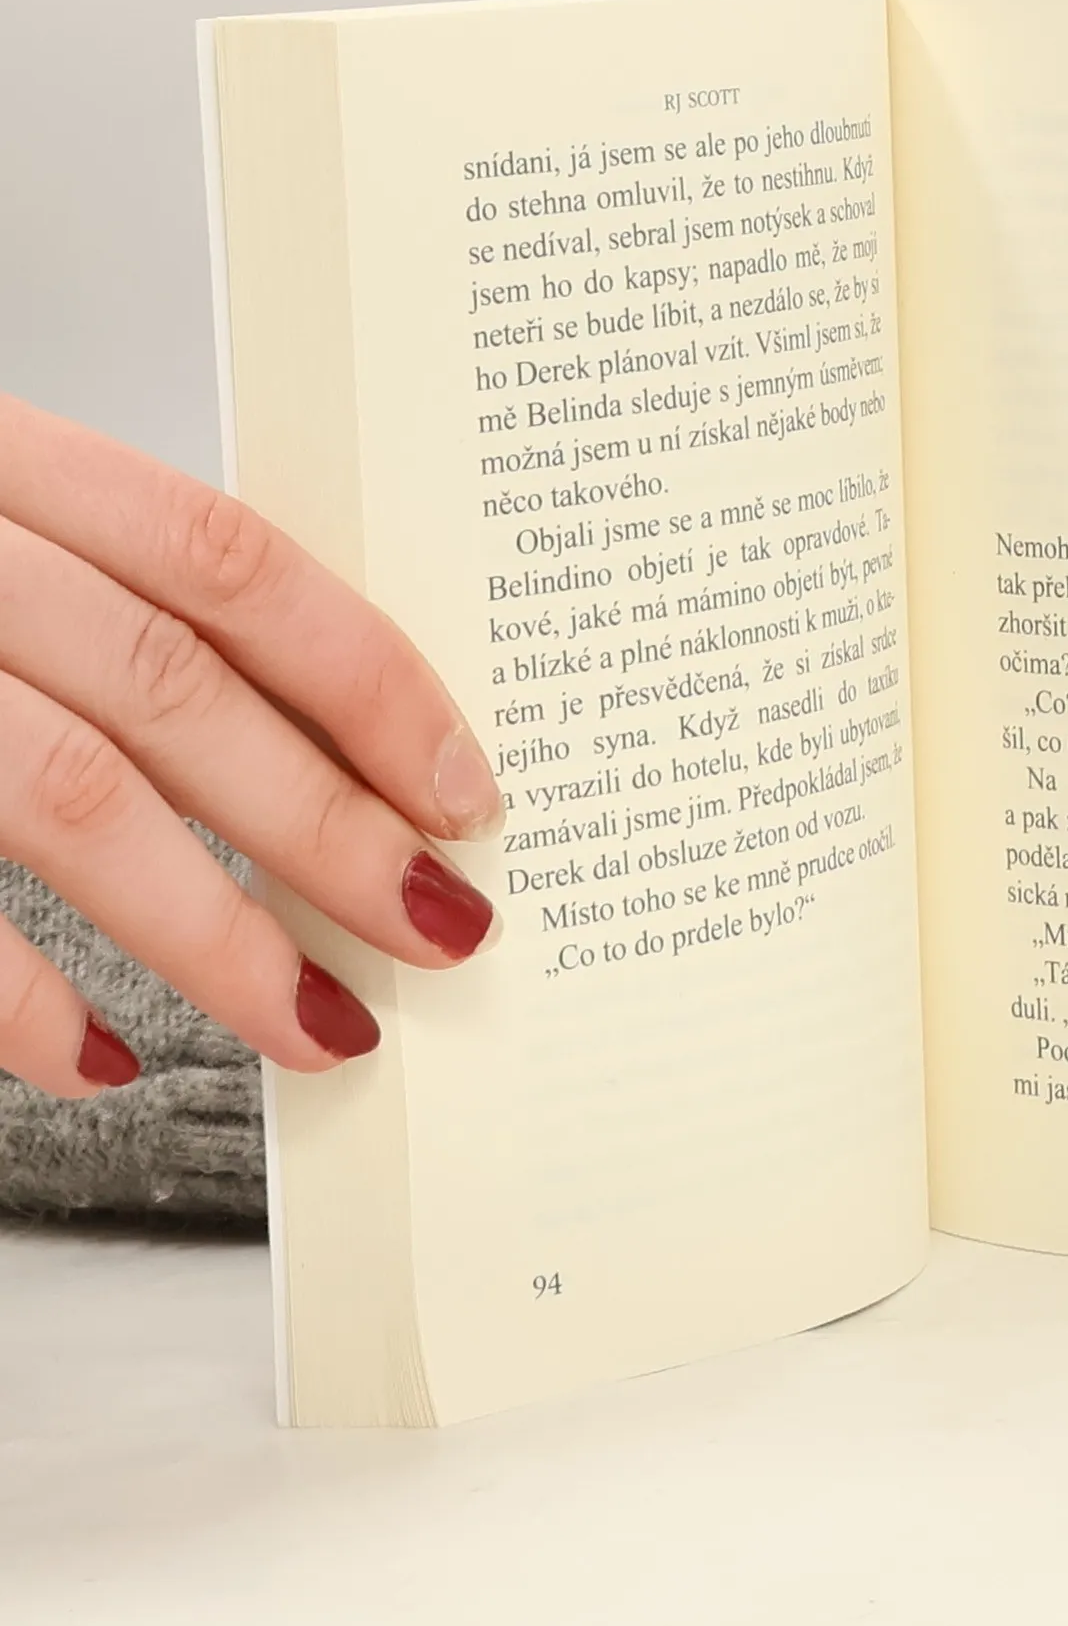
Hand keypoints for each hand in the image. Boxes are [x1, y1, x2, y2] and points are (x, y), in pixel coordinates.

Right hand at [0, 397, 502, 1093]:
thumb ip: (108, 594)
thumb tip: (313, 738)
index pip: (230, 562)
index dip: (367, 683)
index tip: (464, 793)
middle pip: (171, 688)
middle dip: (326, 827)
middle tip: (438, 929)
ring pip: (59, 792)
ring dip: (208, 933)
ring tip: (318, 1028)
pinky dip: (1, 990)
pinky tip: (88, 1062)